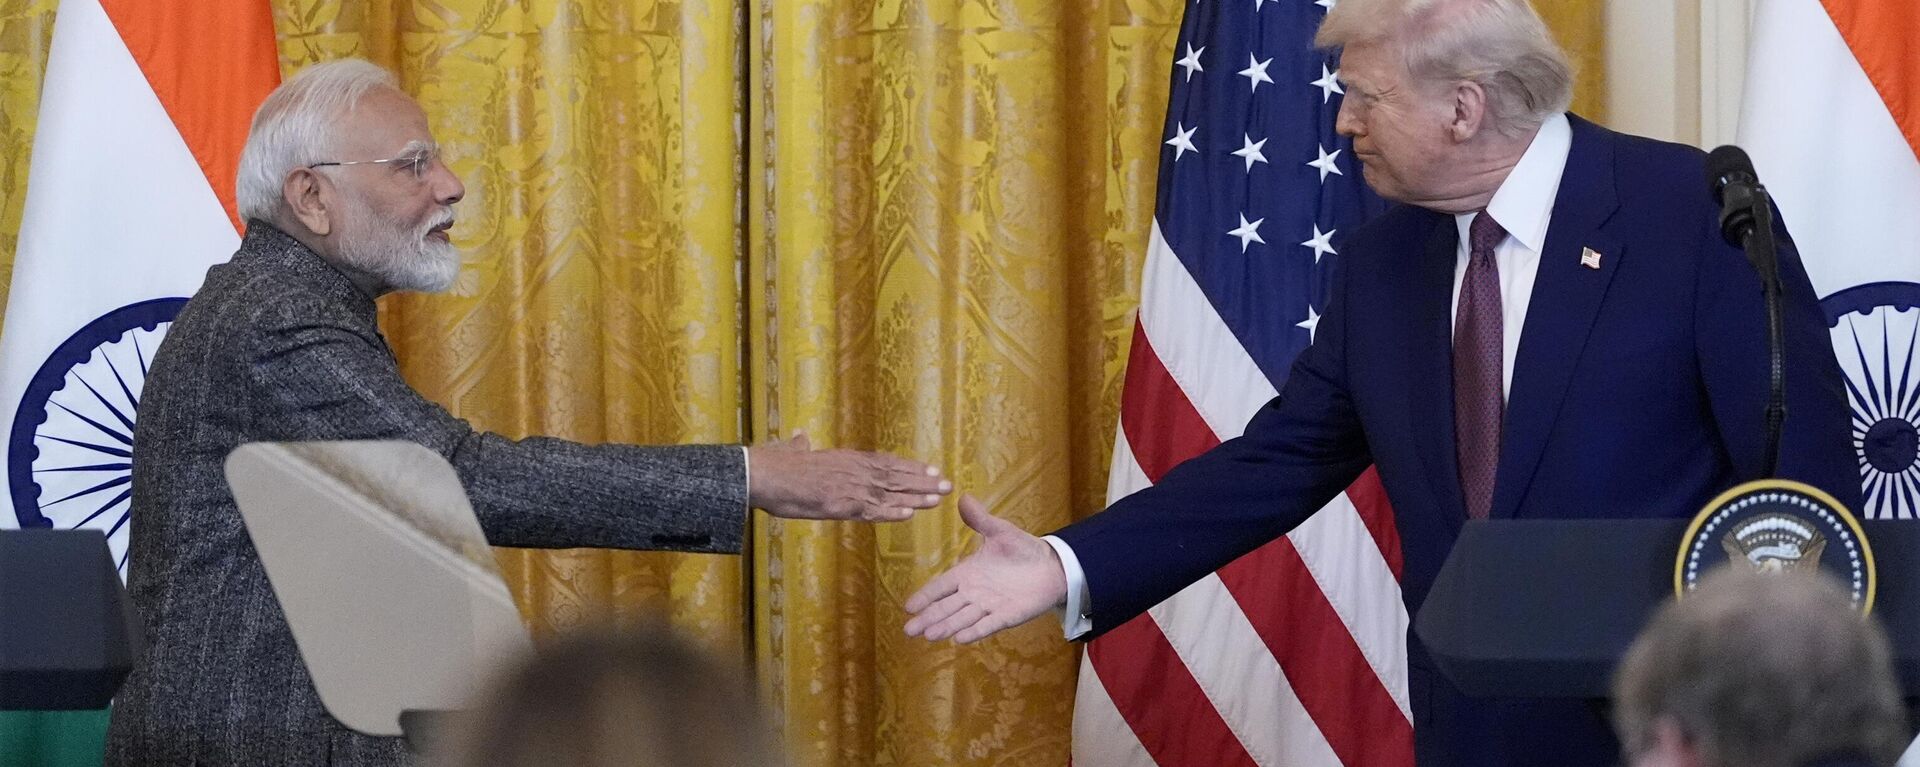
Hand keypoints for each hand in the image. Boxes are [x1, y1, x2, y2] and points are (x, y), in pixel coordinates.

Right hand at [747, 433, 949, 521]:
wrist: (762, 473)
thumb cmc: (774, 465)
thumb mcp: (793, 451)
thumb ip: (802, 445)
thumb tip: (799, 436)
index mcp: (845, 459)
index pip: (884, 462)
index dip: (909, 467)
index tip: (930, 470)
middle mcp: (852, 470)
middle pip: (894, 476)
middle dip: (923, 481)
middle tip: (948, 485)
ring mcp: (847, 487)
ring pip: (889, 492)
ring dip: (916, 496)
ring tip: (939, 499)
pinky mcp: (839, 505)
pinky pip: (871, 511)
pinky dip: (891, 512)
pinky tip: (910, 515)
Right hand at [903, 495, 1066, 642]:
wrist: (1052, 566)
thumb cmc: (1023, 549)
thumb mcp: (1000, 531)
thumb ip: (980, 519)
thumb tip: (963, 497)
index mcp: (968, 572)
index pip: (941, 585)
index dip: (926, 595)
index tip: (908, 606)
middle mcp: (974, 592)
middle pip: (946, 607)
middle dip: (928, 618)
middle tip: (909, 630)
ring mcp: (990, 606)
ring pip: (963, 618)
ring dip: (947, 626)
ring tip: (929, 635)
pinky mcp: (1007, 616)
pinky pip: (988, 625)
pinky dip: (975, 632)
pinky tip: (960, 639)